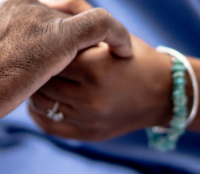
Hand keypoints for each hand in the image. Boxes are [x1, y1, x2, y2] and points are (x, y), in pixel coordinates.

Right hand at [0, 0, 132, 129]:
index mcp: (2, 3)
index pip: (42, 4)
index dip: (57, 21)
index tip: (69, 44)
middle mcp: (23, 2)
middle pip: (65, 8)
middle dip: (78, 28)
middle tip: (95, 51)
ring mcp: (40, 17)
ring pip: (84, 16)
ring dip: (99, 36)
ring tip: (112, 53)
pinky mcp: (57, 37)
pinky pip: (101, 24)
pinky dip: (117, 34)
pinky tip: (124, 52)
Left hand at [29, 1, 175, 140]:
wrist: (164, 94)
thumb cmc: (136, 58)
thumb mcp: (114, 34)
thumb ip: (82, 15)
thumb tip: (48, 3)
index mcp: (96, 68)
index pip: (51, 56)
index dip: (44, 48)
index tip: (42, 44)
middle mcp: (91, 97)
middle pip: (42, 81)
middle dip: (37, 69)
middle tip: (35, 61)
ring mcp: (89, 119)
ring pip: (40, 104)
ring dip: (36, 90)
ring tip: (39, 79)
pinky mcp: (87, 135)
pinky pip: (48, 125)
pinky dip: (39, 112)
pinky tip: (43, 100)